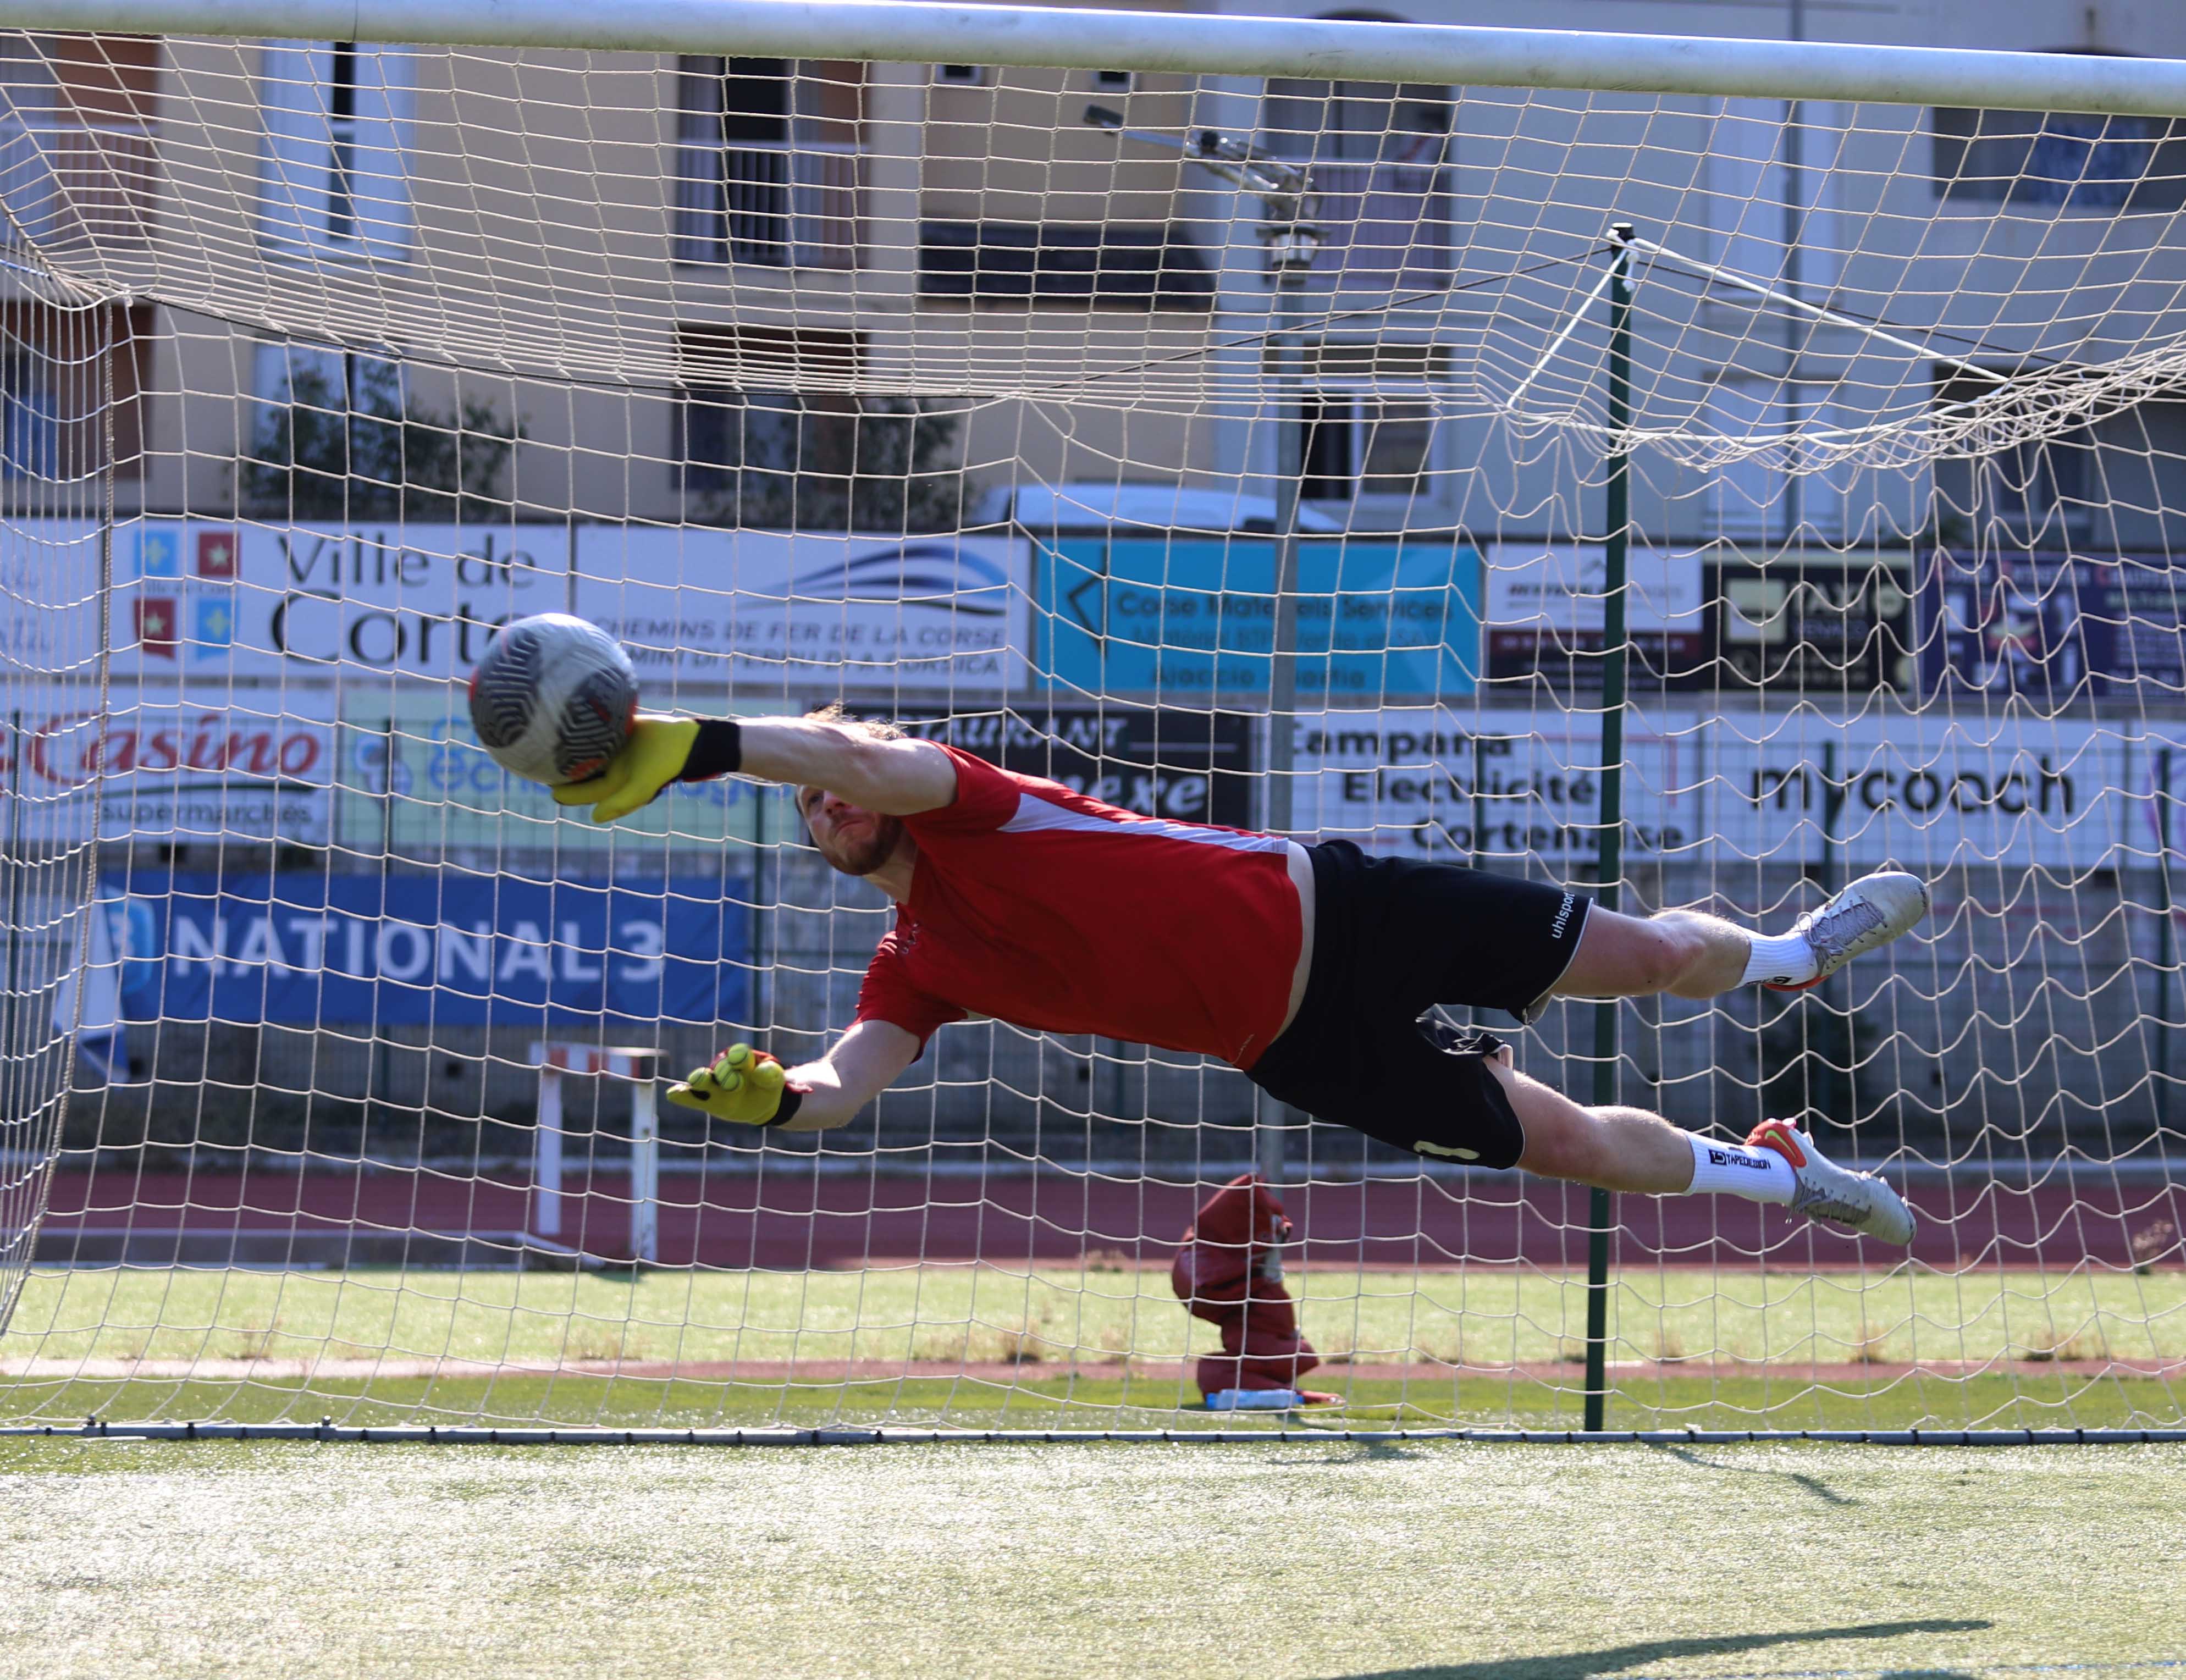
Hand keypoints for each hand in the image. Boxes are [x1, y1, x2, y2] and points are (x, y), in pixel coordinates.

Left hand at [551, 715, 697, 823]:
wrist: (684, 740)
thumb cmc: (665, 765)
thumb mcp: (644, 785)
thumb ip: (622, 803)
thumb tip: (595, 818)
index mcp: (613, 783)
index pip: (584, 791)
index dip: (566, 792)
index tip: (549, 789)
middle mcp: (609, 768)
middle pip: (579, 773)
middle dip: (560, 772)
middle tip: (536, 765)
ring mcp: (611, 750)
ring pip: (583, 753)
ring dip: (567, 751)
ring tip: (543, 744)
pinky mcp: (614, 732)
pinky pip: (593, 733)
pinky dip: (581, 731)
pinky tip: (564, 722)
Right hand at [666, 1044, 787, 1124]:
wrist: (761, 1102)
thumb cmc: (766, 1085)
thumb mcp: (774, 1079)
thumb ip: (770, 1074)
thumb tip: (760, 1072)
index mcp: (743, 1058)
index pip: (738, 1053)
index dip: (738, 1056)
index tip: (741, 1060)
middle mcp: (725, 1068)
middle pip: (721, 1067)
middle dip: (726, 1074)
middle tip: (734, 1084)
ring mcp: (713, 1085)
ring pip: (701, 1078)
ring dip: (700, 1079)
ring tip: (698, 1080)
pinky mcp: (706, 1101)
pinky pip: (691, 1097)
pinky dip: (682, 1095)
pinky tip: (674, 1093)